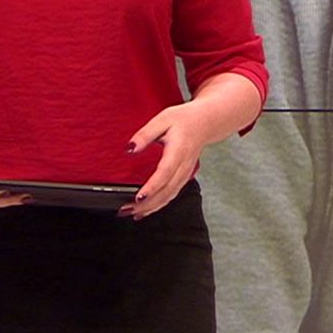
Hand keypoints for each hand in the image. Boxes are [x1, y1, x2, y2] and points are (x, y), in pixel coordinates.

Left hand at [123, 99, 229, 219]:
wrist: (206, 122)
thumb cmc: (184, 119)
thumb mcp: (162, 119)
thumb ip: (145, 134)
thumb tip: (129, 149)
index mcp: (178, 151)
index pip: (165, 173)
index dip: (152, 187)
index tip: (138, 197)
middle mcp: (183, 166)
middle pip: (166, 191)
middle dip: (146, 204)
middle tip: (126, 210)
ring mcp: (185, 174)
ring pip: (169, 196)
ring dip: (151, 208)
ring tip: (131, 214)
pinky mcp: (184, 177)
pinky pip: (171, 195)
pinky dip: (158, 205)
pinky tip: (145, 210)